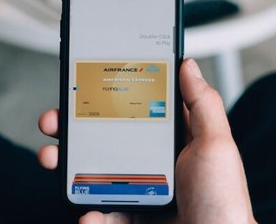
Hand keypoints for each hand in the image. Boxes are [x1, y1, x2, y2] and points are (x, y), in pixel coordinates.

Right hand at [38, 59, 255, 222]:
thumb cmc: (222, 202)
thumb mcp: (216, 145)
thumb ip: (203, 104)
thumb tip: (188, 67)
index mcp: (168, 142)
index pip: (131, 111)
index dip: (106, 98)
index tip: (85, 88)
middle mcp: (148, 163)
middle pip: (103, 139)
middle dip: (73, 128)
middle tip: (55, 120)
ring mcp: (135, 191)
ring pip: (91, 173)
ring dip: (66, 166)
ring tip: (52, 159)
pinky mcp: (127, 218)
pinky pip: (100, 213)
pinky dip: (89, 215)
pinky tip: (88, 214)